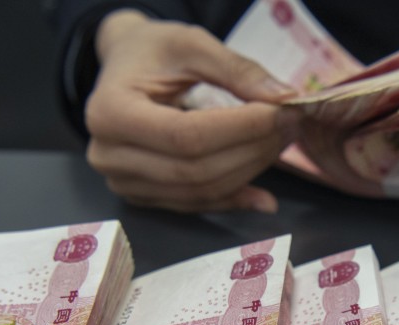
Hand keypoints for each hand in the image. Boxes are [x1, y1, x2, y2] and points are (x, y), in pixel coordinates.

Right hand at [84, 10, 298, 212]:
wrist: (124, 69)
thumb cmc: (152, 52)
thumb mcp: (190, 44)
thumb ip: (236, 70)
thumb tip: (283, 99)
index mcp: (110, 112)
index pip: (187, 136)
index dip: (240, 129)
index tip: (281, 113)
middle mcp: (109, 155)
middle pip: (195, 169)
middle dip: (251, 150)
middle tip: (289, 126)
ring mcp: (124, 182)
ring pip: (199, 191)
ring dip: (248, 172)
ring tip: (279, 144)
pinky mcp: (142, 196)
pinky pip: (195, 205)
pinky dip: (233, 200)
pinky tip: (263, 196)